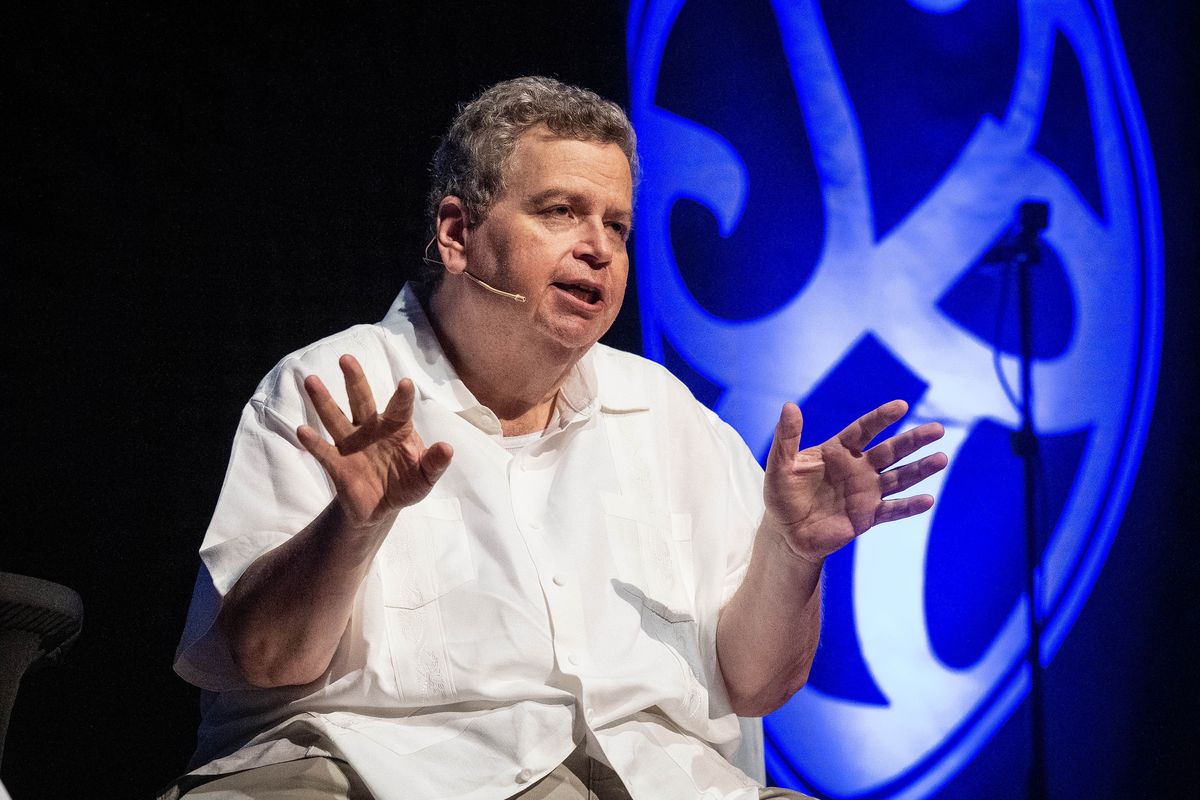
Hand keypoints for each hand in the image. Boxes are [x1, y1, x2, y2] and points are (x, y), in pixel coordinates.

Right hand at [296, 355, 453, 528]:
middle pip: (361, 400)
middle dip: (354, 380)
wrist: (381, 509)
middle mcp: (371, 429)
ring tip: (311, 380)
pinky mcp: (336, 464)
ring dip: (323, 400)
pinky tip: (303, 430)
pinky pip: (323, 451)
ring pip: (336, 418)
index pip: (399, 408)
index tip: (405, 383)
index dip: (402, 397)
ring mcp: (351, 444)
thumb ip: (434, 463)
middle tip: (346, 358)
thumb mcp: (425, 478)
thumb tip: (448, 448)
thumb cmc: (407, 484)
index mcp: (396, 428)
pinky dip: (313, 442)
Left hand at [763, 399, 945, 563]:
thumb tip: (790, 406)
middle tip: (938, 429)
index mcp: (839, 451)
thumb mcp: (780, 465)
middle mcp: (858, 468)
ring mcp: (866, 492)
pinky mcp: (868, 516)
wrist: (786, 532)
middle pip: (891, 450)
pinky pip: (893, 510)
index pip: (864, 430)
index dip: (882, 418)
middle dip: (913, 440)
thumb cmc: (782, 495)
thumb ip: (787, 437)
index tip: (901, 406)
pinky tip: (928, 500)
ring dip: (920, 469)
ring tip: (941, 458)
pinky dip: (910, 506)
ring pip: (899, 478)